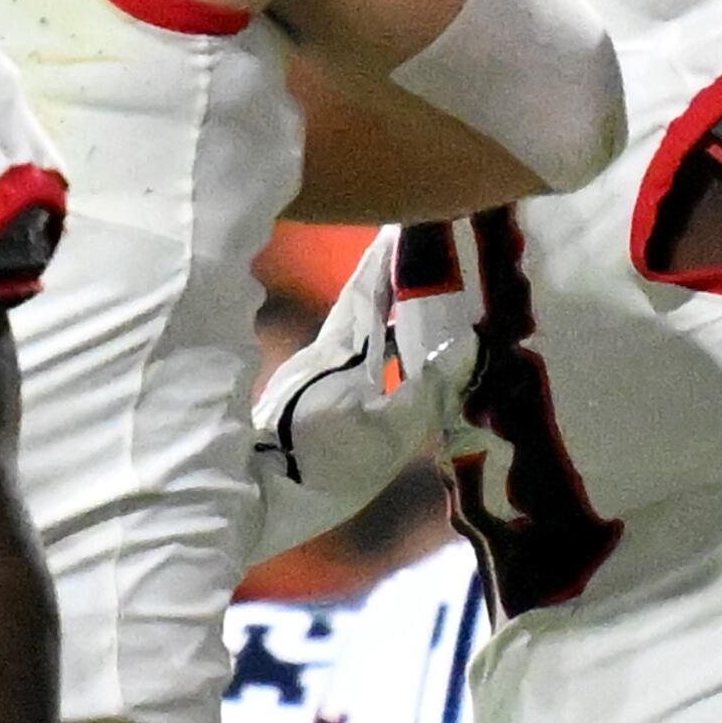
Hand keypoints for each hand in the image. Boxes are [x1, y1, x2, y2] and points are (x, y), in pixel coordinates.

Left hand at [251, 229, 472, 558]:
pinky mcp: (309, 399)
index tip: (416, 221)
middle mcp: (325, 352)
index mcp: (341, 351)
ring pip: (358, 327)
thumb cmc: (320, 466)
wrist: (251, 501)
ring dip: (387, 306)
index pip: (373, 288)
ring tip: (420, 292)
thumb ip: (429, 390)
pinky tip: (393, 351)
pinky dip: (377, 338)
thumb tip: (470, 347)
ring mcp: (313, 375)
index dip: (394, 256)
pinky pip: (354, 352)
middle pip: (365, 301)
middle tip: (425, 246)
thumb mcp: (387, 434)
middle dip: (393, 273)